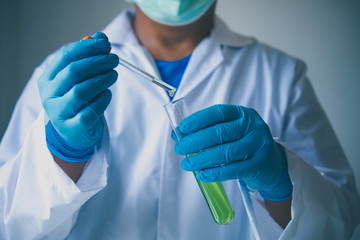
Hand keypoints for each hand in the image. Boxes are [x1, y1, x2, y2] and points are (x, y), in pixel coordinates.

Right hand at [38, 32, 118, 161]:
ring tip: (113, 75)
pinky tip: (107, 94)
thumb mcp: (80, 80)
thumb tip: (99, 37)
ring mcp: (59, 113)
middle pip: (74, 72)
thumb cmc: (78, 102)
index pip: (66, 56)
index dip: (87, 47)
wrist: (73, 133)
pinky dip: (102, 100)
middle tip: (114, 59)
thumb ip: (88, 58)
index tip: (105, 43)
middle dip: (97, 62)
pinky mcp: (72, 128)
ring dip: (102, 79)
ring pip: (81, 91)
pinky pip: (90, 111)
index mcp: (48, 79)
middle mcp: (49, 95)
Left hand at [173, 104, 292, 200]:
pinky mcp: (260, 164)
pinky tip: (202, 174)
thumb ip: (205, 130)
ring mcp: (259, 145)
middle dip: (196, 141)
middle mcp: (253, 126)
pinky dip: (216, 173)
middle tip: (180, 149)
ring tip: (187, 164)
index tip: (182, 128)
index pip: (218, 113)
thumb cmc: (243, 144)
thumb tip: (177, 134)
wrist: (271, 164)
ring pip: (226, 152)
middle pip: (220, 133)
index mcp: (243, 114)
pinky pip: (234, 170)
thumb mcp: (229, 132)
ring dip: (202, 159)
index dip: (199, 119)